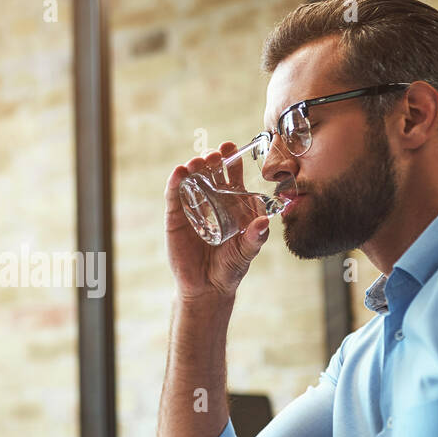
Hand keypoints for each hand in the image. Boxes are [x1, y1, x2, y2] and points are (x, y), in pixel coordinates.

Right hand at [165, 141, 271, 302]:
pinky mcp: (175, 217)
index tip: (233, 148)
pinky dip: (175, 182)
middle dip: (213, 160)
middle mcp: (211, 201)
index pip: (231, 177)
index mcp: (231, 204)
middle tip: (217, 154)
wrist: (206, 288)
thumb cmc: (230, 268)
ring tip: (199, 161)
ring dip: (194, 167)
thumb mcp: (245, 252)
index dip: (232, 160)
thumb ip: (254, 238)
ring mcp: (192, 207)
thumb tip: (264, 222)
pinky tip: (179, 172)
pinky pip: (174, 196)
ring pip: (191, 180)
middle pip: (210, 173)